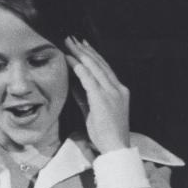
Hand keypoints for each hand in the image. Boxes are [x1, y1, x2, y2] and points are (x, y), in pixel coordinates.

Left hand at [65, 37, 130, 153]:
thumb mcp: (94, 112)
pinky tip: (69, 59)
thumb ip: (85, 97)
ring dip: (80, 54)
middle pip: (99, 63)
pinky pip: (88, 78)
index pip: (105, 68)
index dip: (93, 56)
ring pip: (94, 67)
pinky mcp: (102, 98)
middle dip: (85, 50)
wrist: (116, 148)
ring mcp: (111, 92)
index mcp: (119, 91)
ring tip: (69, 43)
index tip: (83, 46)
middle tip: (72, 38)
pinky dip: (78, 67)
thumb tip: (74, 85)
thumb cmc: (106, 135)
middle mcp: (117, 89)